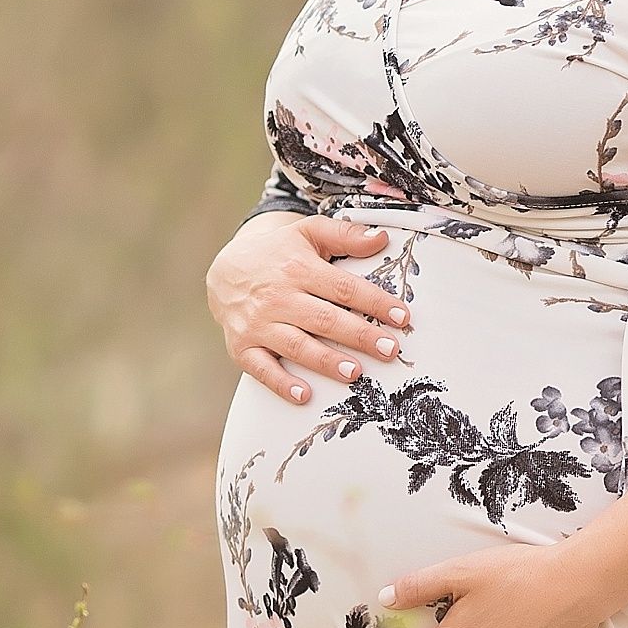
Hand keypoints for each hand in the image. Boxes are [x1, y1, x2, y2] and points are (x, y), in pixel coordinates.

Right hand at [206, 212, 409, 406]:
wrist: (226, 269)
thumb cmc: (278, 252)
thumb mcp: (308, 232)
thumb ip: (345, 234)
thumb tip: (382, 238)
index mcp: (298, 268)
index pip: (342, 288)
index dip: (374, 302)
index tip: (401, 316)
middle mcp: (278, 297)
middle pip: (324, 319)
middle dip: (359, 336)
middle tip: (389, 350)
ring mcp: (259, 324)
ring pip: (297, 346)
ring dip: (326, 361)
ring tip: (355, 373)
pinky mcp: (242, 347)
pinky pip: (261, 368)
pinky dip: (281, 383)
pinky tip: (304, 394)